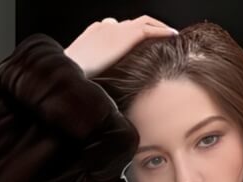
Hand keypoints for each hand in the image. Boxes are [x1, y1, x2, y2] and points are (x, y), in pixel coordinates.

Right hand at [63, 16, 177, 78]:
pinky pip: (150, 29)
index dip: (128, 35)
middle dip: (146, 28)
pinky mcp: (126, 35)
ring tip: (170, 36)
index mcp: (94, 34)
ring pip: (144, 22)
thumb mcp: (83, 77)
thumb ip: (95, 78)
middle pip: (130, 24)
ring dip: (158, 27)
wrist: (70, 71)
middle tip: (159, 37)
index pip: (113, 29)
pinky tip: (173, 37)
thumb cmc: (73, 80)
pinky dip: (162, 31)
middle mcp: (106, 27)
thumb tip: (102, 98)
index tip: (137, 44)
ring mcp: (116, 29)